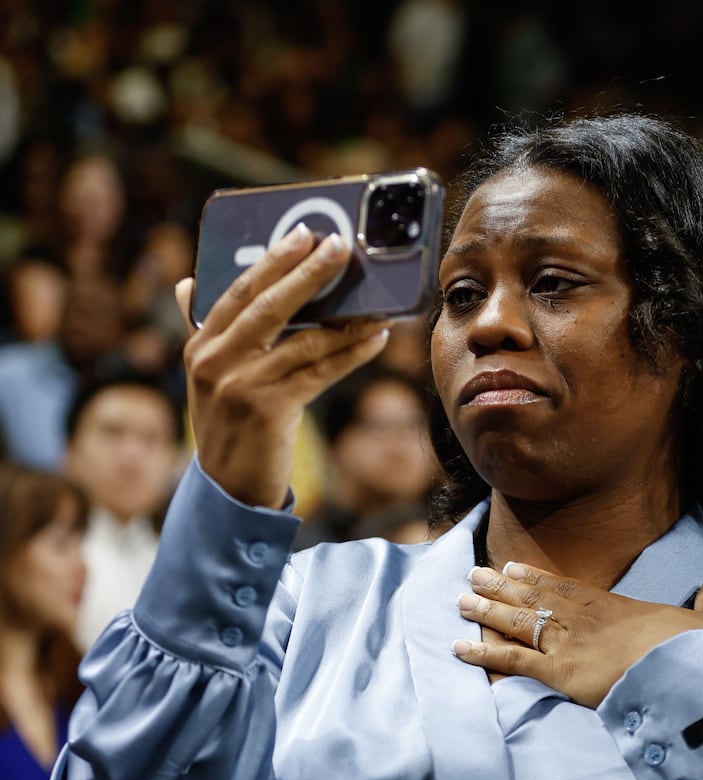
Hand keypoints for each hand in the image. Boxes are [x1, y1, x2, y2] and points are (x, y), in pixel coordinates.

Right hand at [173, 225, 389, 508]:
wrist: (229, 486)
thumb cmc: (230, 422)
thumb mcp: (208, 375)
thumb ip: (203, 329)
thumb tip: (188, 281)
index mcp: (200, 345)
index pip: (238, 291)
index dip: (272, 260)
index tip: (303, 234)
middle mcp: (213, 361)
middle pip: (269, 305)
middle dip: (309, 273)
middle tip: (342, 246)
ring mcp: (239, 385)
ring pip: (302, 340)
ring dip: (346, 318)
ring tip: (377, 300)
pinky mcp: (268, 410)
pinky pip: (319, 373)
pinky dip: (351, 354)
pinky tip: (376, 339)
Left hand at [453, 565, 702, 706]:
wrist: (685, 673)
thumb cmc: (696, 652)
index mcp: (615, 607)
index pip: (567, 589)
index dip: (537, 578)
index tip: (513, 566)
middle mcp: (584, 620)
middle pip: (535, 599)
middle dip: (502, 587)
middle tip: (474, 574)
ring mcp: (568, 644)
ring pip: (518, 623)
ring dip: (487, 610)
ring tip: (461, 598)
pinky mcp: (559, 673)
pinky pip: (512, 662)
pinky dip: (483, 655)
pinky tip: (458, 648)